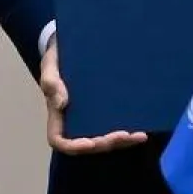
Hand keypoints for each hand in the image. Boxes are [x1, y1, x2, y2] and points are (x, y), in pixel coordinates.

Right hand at [39, 35, 146, 154]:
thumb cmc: (56, 59)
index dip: (74, 147)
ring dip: (123, 141)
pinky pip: (115, 126)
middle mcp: (74, 122)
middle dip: (107, 143)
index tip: (90, 144)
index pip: (60, 141)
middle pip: (89, 144)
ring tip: (140, 135)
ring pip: (105, 139)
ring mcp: (90, 119)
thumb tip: (62, 103)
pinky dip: (128, 132)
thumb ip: (51, 83)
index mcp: (57, 116)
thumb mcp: (50, 66)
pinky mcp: (105, 111)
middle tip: (125, 135)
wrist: (71, 46)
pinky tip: (142, 128)